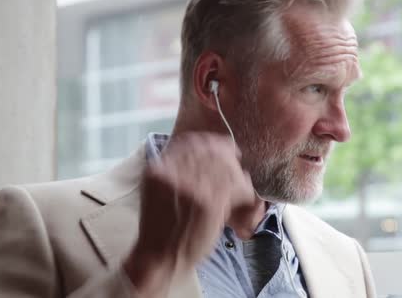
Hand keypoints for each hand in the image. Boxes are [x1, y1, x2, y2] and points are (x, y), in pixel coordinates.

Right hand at [123, 132, 254, 296]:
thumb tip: (209, 155)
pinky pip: (235, 187)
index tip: (227, 149)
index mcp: (158, 166)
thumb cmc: (160, 229)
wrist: (156, 259)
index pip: (192, 142)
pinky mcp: (208, 202)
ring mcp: (190, 185)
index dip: (213, 144)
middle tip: (238, 170)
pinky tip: (244, 199)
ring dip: (238, 177)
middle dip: (229, 160)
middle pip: (211, 152)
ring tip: (241, 189)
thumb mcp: (157, 191)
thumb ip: (177, 171)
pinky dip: (245, 192)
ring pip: (226, 168)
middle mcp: (172, 171)